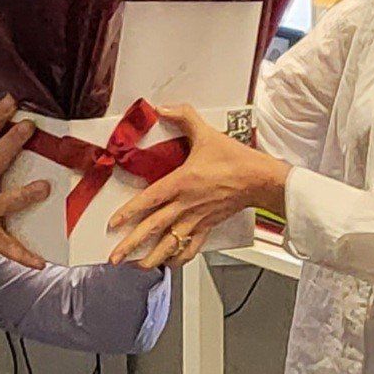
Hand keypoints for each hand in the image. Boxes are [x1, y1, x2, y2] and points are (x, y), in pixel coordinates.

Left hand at [106, 105, 289, 268]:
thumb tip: (163, 108)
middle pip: (153, 228)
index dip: (129, 212)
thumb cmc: (235, 159)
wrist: (260, 179)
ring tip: (136, 266)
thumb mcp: (206, 133)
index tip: (114, 223)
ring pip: (170, 243)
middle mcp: (186, 205)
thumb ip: (183, 117)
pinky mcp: (208, 226)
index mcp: (182, 183)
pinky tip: (169, 263)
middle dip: (131, 244)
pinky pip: (191, 247)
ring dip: (152, 257)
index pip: (149, 200)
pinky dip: (180, 258)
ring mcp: (196, 219)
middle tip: (115, 256)